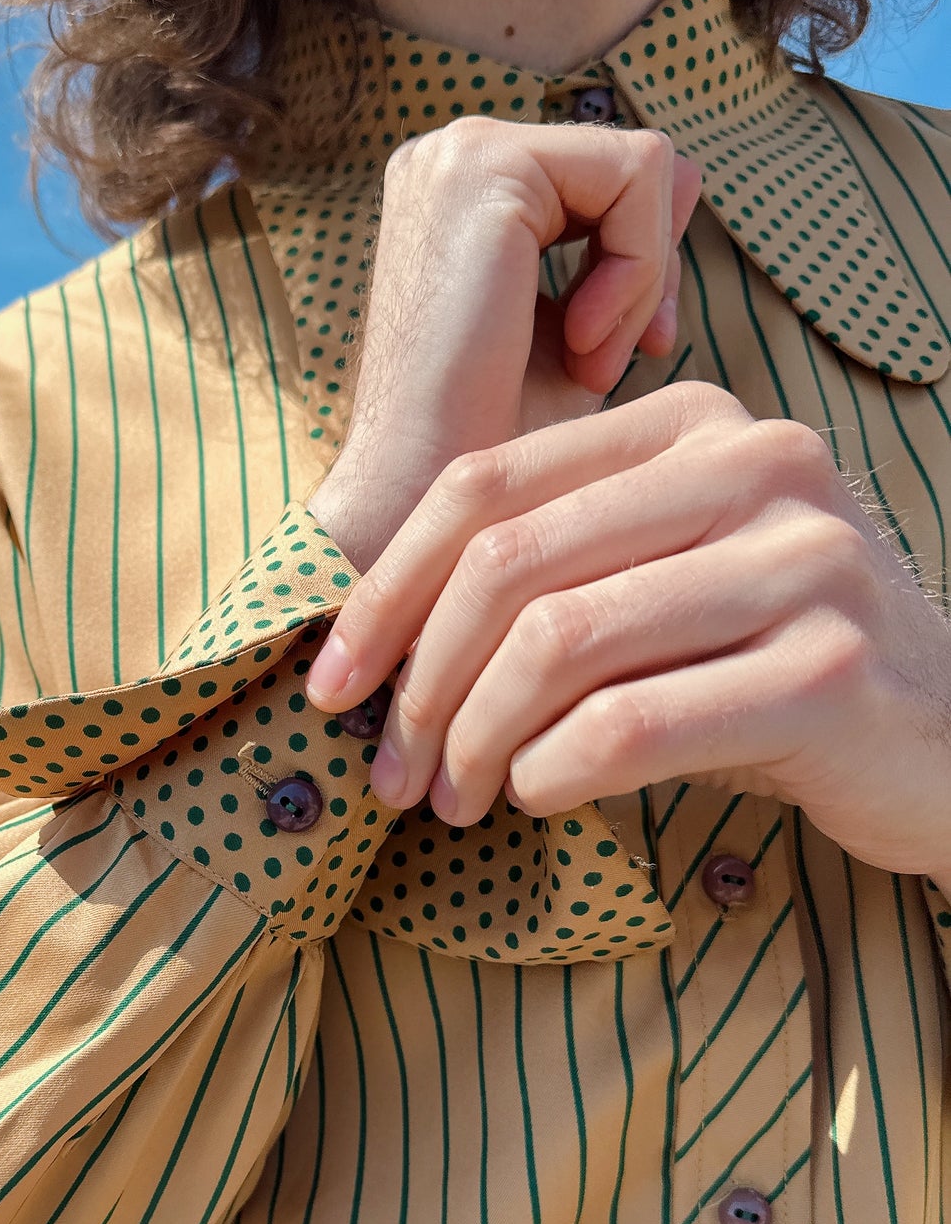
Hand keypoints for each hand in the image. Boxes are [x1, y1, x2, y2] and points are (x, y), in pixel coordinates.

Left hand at [305, 382, 950, 884]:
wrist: (946, 740)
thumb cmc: (768, 668)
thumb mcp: (664, 584)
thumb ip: (554, 570)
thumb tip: (371, 641)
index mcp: (694, 424)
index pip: (488, 486)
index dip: (384, 591)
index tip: (333, 683)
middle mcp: (757, 465)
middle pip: (510, 563)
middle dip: (420, 682)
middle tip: (393, 770)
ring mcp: (804, 561)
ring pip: (559, 646)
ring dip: (476, 742)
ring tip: (457, 799)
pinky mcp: (829, 671)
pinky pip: (627, 727)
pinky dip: (550, 774)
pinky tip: (538, 796)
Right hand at [306, 115, 702, 571]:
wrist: (425, 496)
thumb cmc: (498, 435)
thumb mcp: (578, 323)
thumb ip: (623, 245)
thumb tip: (684, 175)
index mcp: (463, 186)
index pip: (607, 177)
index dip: (643, 264)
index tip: (625, 352)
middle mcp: (451, 152)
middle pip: (632, 164)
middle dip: (649, 271)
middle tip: (609, 363)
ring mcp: (462, 151)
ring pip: (643, 166)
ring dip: (642, 279)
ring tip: (588, 358)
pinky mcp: (487, 168)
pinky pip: (636, 175)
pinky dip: (638, 268)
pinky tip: (581, 340)